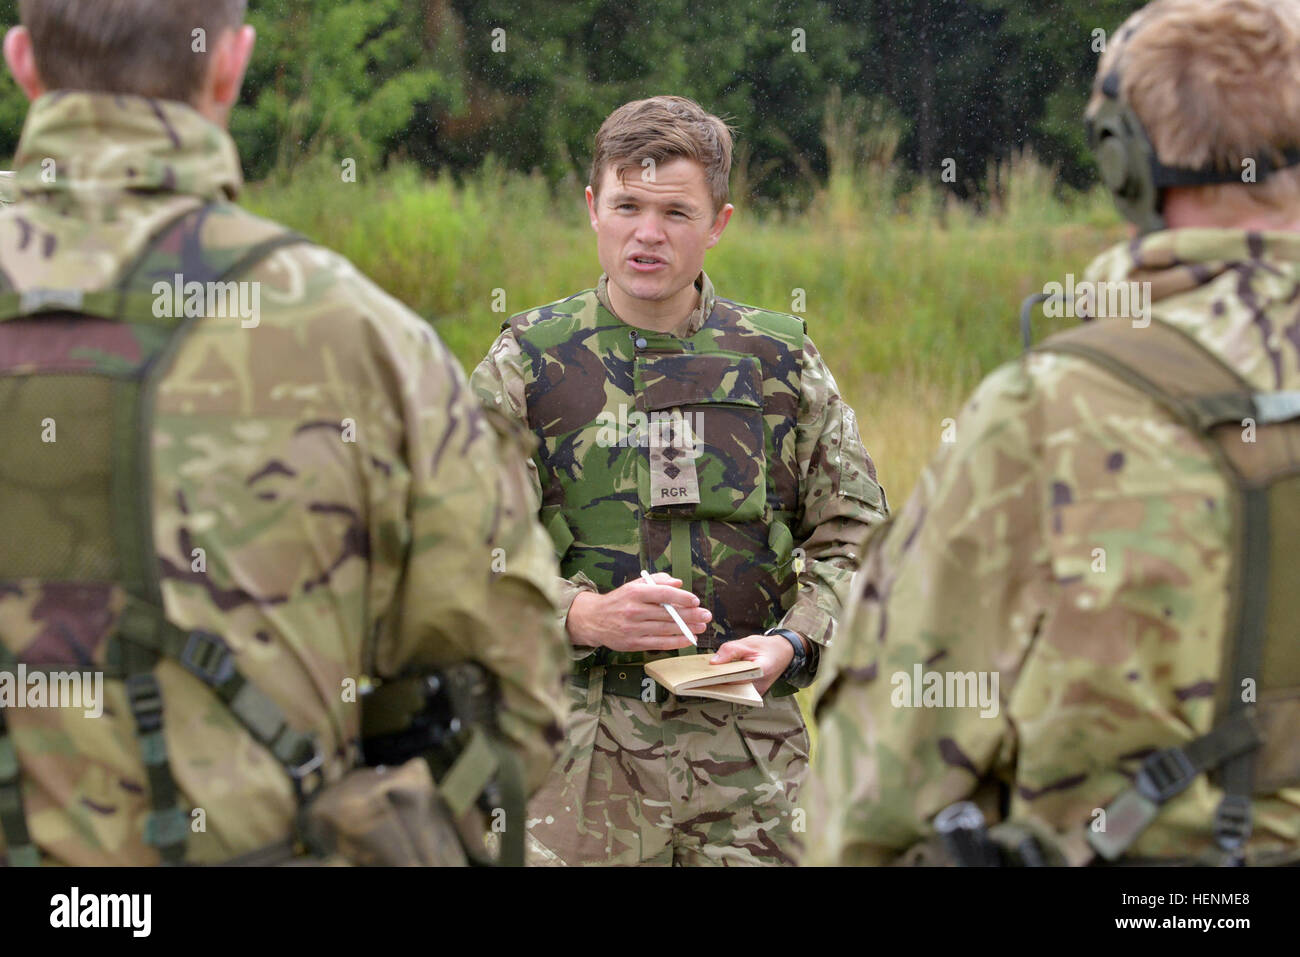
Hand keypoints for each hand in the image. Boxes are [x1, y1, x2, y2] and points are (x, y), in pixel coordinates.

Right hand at [567, 573, 711, 651]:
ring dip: (687, 629)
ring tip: (701, 626)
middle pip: (668, 613)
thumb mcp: (633, 585)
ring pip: (666, 629)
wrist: (593, 619)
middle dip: (691, 615)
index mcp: (635, 593)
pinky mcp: (633, 643)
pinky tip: (688, 638)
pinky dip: (676, 641)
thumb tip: (678, 583)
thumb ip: (657, 582)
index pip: (663, 594)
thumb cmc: (618, 601)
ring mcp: (633, 628)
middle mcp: (634, 610)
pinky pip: (659, 643)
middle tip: (706, 615)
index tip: (695, 600)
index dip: (682, 597)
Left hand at [710, 634, 794, 694]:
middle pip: (732, 688)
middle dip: (716, 681)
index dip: (717, 677)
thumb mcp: (748, 642)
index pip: (734, 678)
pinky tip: (717, 676)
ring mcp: (756, 692)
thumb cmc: (767, 647)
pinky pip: (737, 690)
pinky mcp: (753, 693)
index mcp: (761, 670)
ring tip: (706, 675)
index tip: (702, 675)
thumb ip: (730, 650)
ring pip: (733, 691)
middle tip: (699, 676)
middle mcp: (759, 686)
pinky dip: (727, 683)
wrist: (783, 653)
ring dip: (720, 683)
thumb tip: (713, 662)